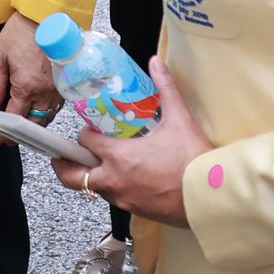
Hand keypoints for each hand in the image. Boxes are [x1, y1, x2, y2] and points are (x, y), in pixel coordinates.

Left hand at [0, 12, 57, 140]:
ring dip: (32, 127)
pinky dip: (44, 115)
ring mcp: (58, 89)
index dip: (3, 132)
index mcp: (27, 85)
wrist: (46, 15)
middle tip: (6, 136)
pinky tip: (34, 112)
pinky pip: (55, 108)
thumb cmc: (22, 31)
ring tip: (18, 128)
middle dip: (18, 135)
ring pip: (45, 119)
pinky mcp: (66, 85)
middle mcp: (45, 91)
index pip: (13, 118)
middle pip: (32, 125)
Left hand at [61, 57, 212, 227]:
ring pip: (93, 189)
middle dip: (64, 166)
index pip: (84, 143)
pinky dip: (112, 189)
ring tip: (98, 163)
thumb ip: (165, 88)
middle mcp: (114, 180)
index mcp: (118, 157)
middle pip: (72, 177)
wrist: (211, 196)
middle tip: (63, 156)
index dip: (84, 134)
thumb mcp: (178, 119)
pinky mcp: (136, 212)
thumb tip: (156, 62)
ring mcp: (124, 199)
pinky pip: (114, 200)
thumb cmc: (193, 160)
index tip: (90, 129)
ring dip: (91, 177)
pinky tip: (125, 178)